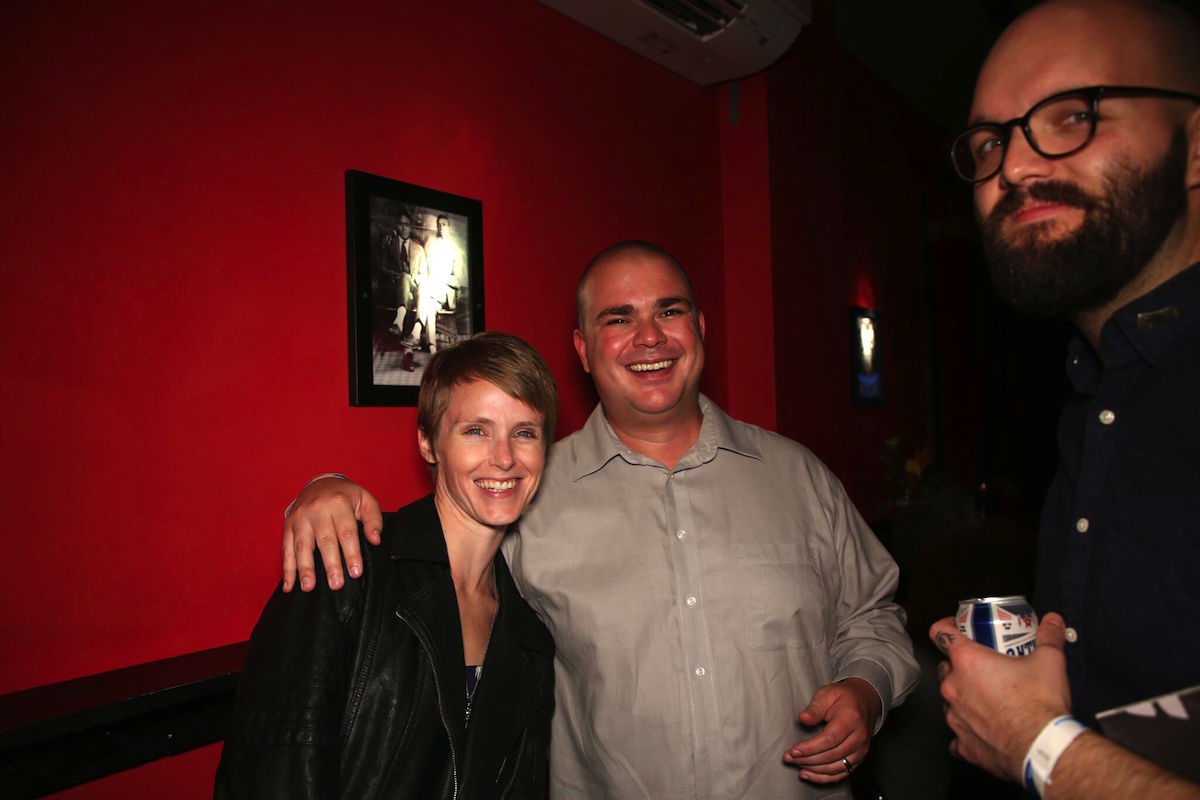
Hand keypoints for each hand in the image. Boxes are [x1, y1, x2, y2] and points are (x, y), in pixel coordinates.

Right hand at [281, 477, 382, 592]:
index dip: (351, 553)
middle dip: (330, 564)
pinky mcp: (288, 526)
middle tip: (336, 584)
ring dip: (305, 568)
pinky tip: (290, 586)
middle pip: (324, 540)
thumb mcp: (365, 499)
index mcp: (338, 503)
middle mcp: (316, 510)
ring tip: (309, 587)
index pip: (346, 532)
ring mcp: (300, 518)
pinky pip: (286, 549)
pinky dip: (287, 569)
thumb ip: (373, 519)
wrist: (319, 483)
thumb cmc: (345, 495)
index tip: (356, 572)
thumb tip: (375, 539)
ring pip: (302, 546)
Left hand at [783, 677, 880, 783]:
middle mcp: (859, 738)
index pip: (829, 739)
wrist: (865, 701)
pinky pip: (842, 773)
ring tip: (796, 764)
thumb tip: (802, 718)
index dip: (810, 748)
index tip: (793, 751)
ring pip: (835, 768)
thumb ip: (814, 708)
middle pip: (831, 756)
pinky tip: (808, 774)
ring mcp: (860, 750)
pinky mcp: (859, 758)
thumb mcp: (827, 694)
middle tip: (789, 757)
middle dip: (807, 759)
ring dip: (813, 769)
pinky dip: (824, 778)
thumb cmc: (844, 697)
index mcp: (851, 720)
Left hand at [930, 612, 1071, 782]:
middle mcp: (954, 687)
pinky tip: (984, 729)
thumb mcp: (1049, 661)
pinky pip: (958, 733)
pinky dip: (968, 729)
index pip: (941, 633)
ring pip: (951, 700)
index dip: (946, 626)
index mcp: (968, 661)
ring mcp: (955, 716)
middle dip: (962, 665)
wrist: (1043, 747)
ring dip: (965, 696)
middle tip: (985, 667)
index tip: (954, 627)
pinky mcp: (963, 743)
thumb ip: (1048, 636)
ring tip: (989, 699)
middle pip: (947, 667)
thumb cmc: (1040, 705)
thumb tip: (1052, 621)